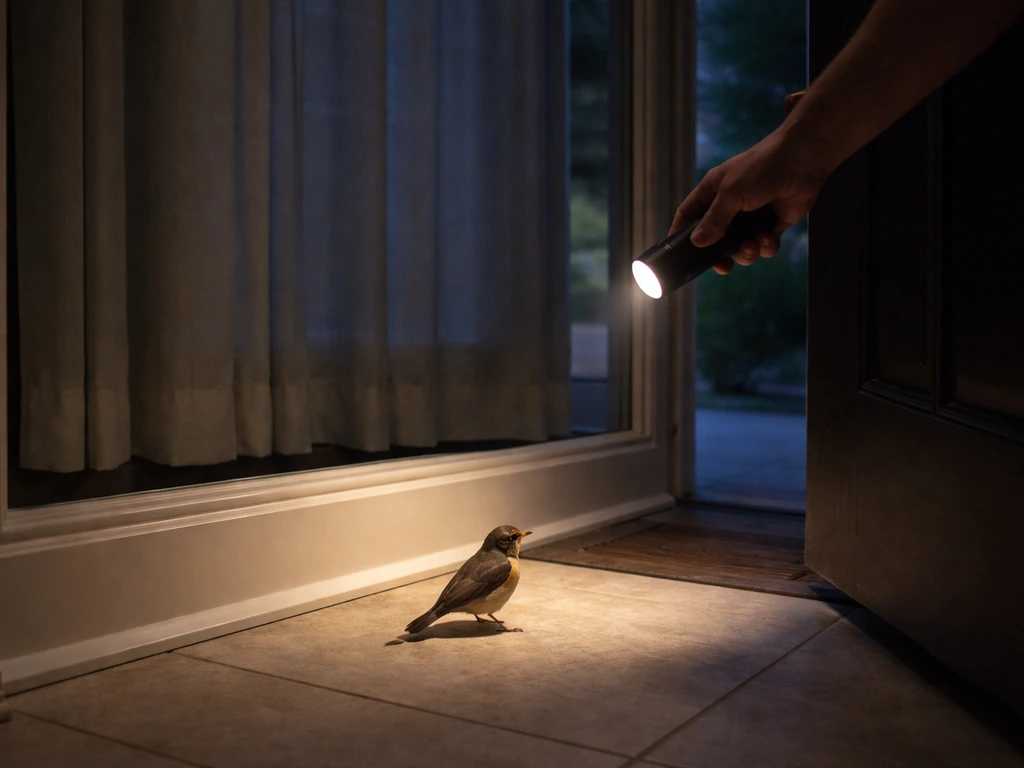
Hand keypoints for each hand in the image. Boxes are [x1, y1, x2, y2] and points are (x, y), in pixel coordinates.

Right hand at [671, 89, 824, 274]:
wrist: (803, 160)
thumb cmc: (761, 169)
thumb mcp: (730, 194)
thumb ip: (713, 221)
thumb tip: (696, 242)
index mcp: (713, 192)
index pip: (689, 215)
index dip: (680, 234)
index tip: (676, 255)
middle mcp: (730, 205)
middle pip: (715, 238)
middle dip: (718, 254)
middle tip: (723, 266)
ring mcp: (752, 216)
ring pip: (740, 246)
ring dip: (746, 253)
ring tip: (752, 247)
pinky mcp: (773, 224)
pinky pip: (763, 245)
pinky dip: (766, 247)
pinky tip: (769, 238)